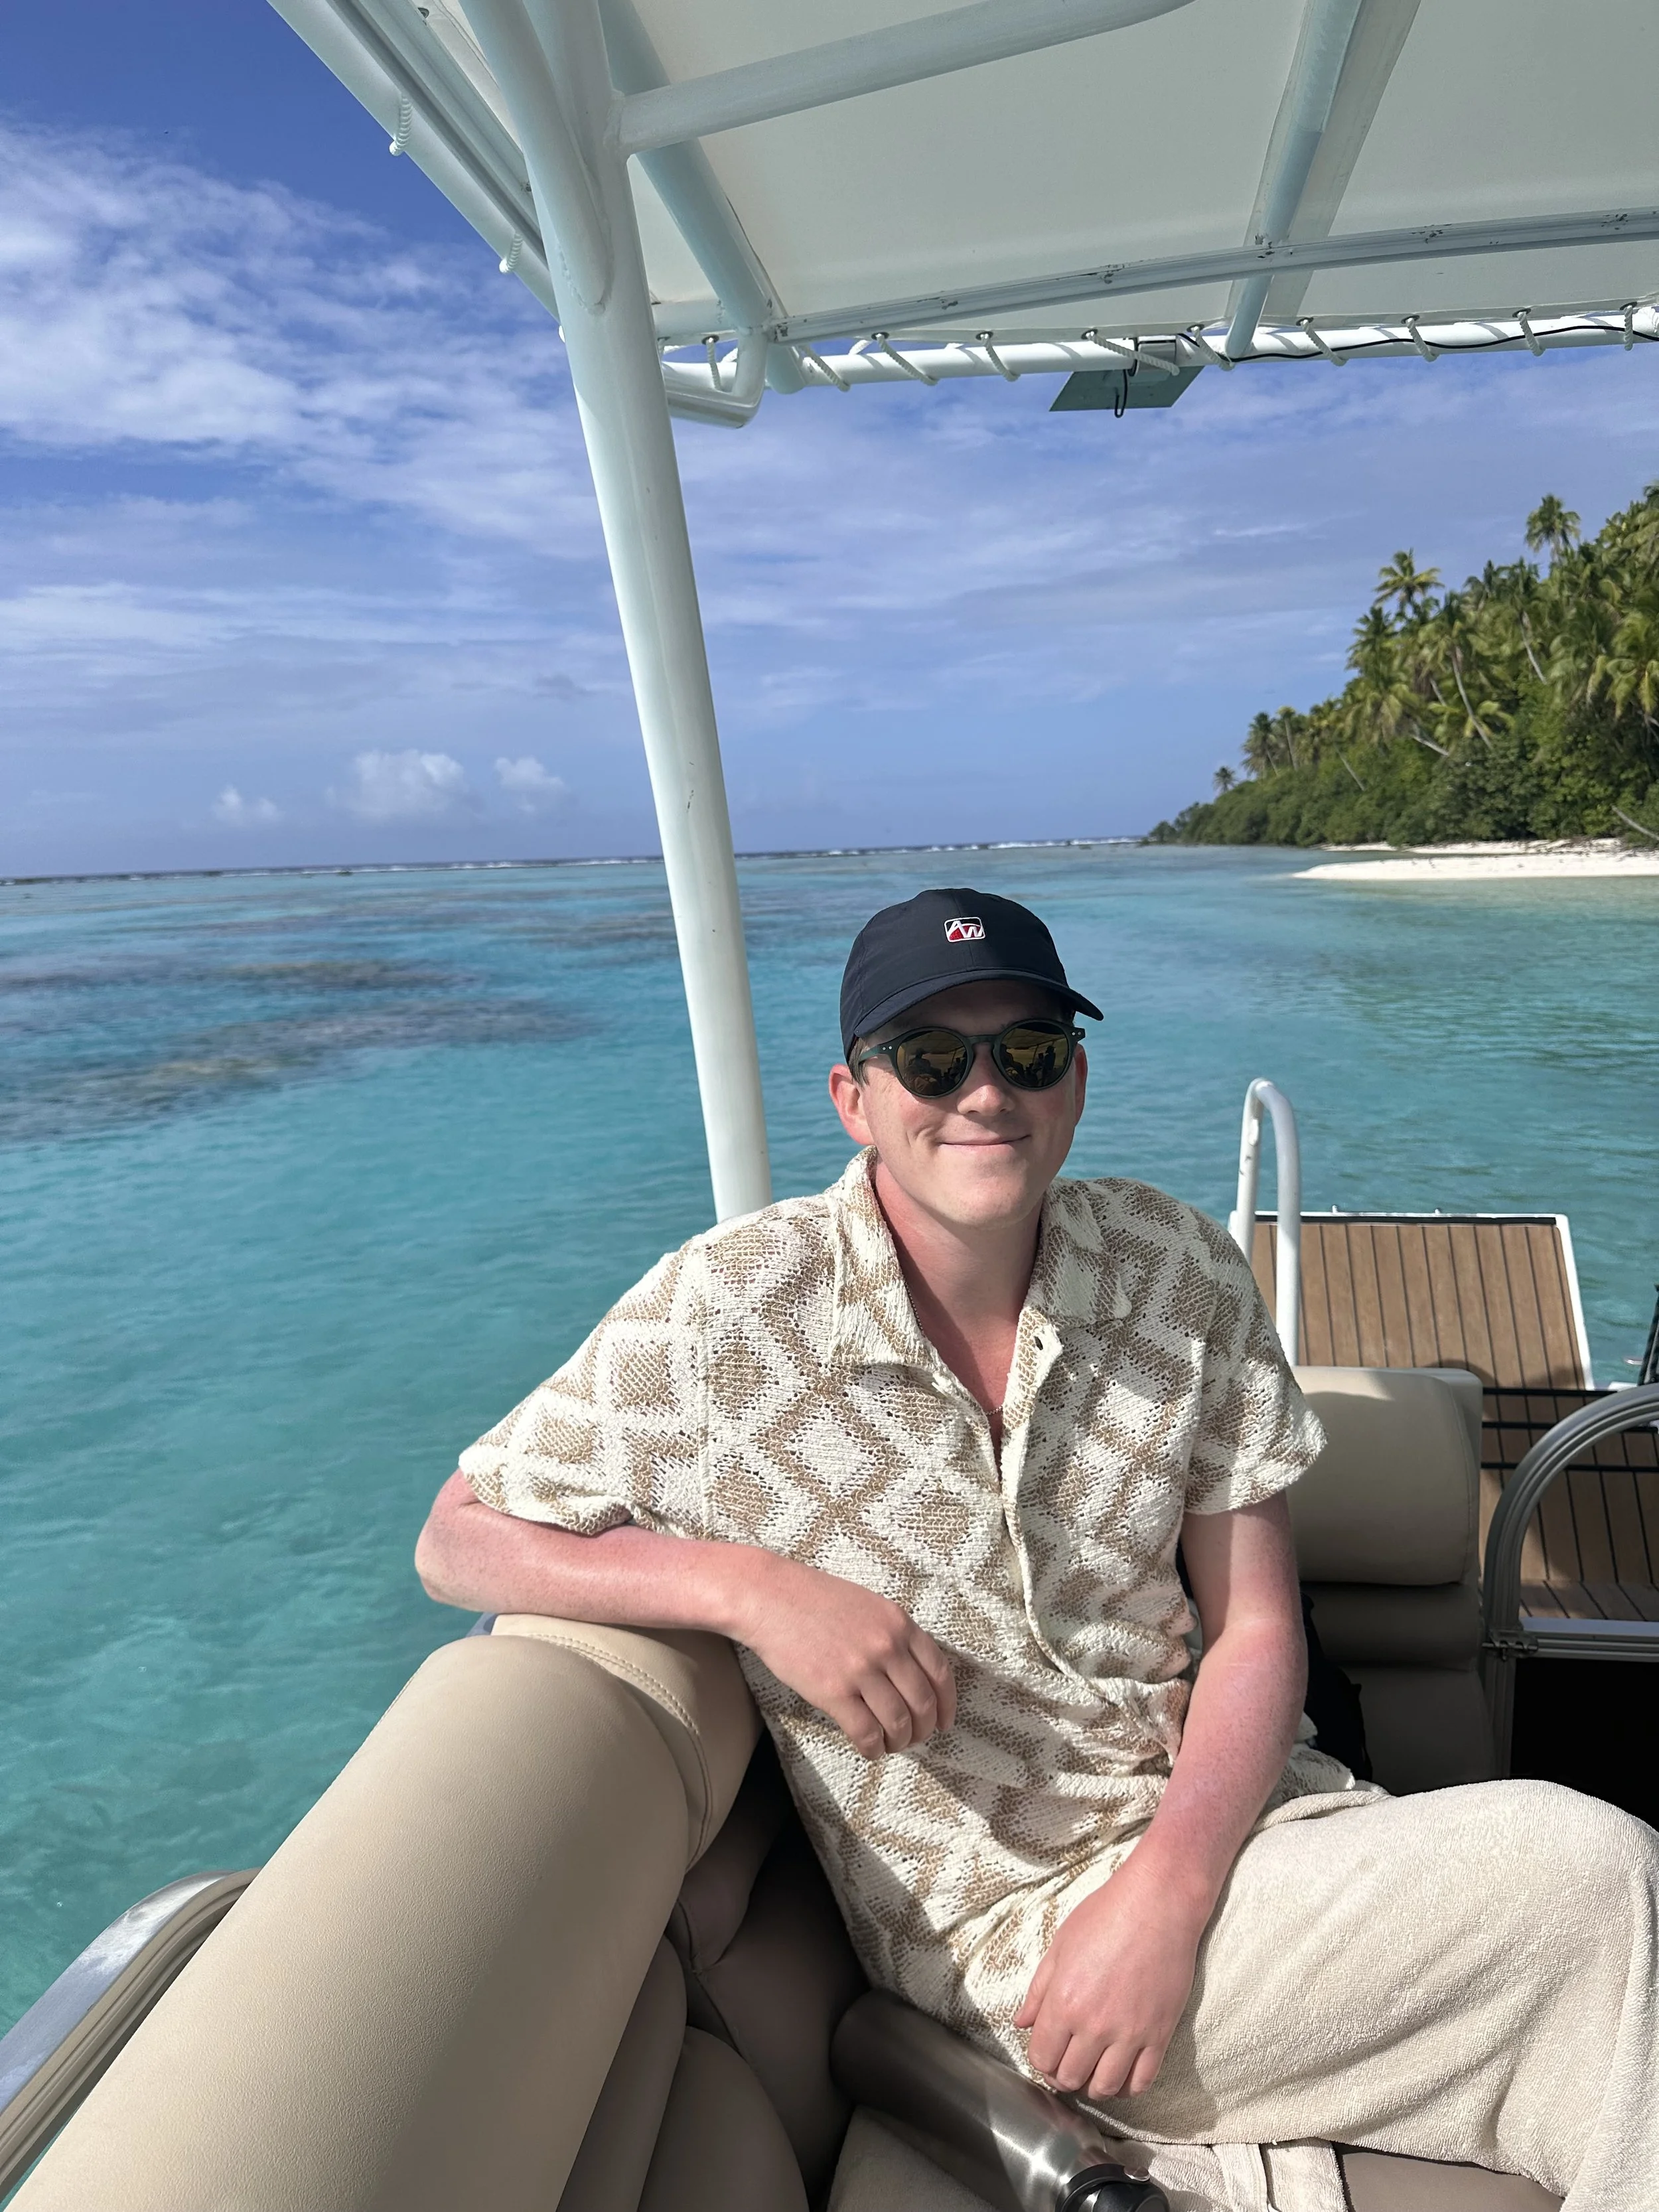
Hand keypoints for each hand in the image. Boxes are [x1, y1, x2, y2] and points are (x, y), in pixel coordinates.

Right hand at [734, 1555, 955, 1757]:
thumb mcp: (868, 1605)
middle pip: (923, 1703)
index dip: (948, 1705)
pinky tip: (869, 1748)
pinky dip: (873, 1748)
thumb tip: (911, 1676)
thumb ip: (893, 1635)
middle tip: (916, 1738)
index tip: (945, 1722)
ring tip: (891, 1744)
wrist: (769, 1598)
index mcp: (899, 1623)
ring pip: (898, 1723)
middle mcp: (887, 1647)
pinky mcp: (833, 1692)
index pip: (940, 1673)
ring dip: (899, 1742)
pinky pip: (866, 1732)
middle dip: (924, 1729)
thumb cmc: (814, 1600)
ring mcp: (861, 1670)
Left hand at [1015, 1852, 1206, 2100]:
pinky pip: (1142, 2082)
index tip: (1047, 2053)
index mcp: (1064, 2001)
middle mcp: (1095, 2025)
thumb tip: (1022, 2023)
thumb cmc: (1106, 1915)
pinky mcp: (1160, 2035)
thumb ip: (1038, 1990)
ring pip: (1105, 2088)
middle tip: (1067, 2063)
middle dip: (1062, 2076)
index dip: (1040, 2060)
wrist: (1158, 1904)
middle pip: (1070, 2078)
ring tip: (1092, 2070)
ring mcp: (1130, 2034)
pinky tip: (1121, 2073)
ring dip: (1093, 2086)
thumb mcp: (1060, 1945)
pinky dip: (1128, 2087)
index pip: (1042, 2057)